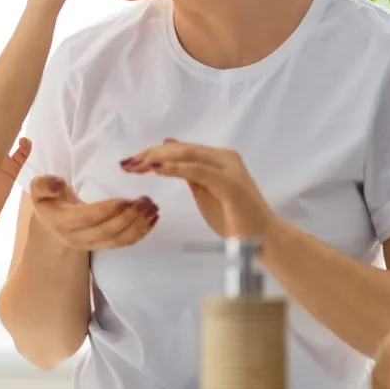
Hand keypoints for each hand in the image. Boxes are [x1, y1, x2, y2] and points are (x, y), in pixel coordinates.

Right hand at [28, 174, 157, 249]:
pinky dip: (140, 233)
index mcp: (62, 222)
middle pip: (107, 231)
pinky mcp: (103, 246)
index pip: (87, 218)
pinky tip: (152, 220)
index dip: (107, 211)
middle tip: (146, 201)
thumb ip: (45, 184)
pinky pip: (123, 243)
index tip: (127, 200)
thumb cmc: (50, 201)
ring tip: (153, 208)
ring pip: (118, 240)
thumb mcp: (40, 188)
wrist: (52, 223)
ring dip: (138, 226)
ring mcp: (91, 245)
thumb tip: (57, 183)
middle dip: (129, 217)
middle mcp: (77, 238)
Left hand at [121, 139, 275, 238]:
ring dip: (159, 159)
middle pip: (181, 150)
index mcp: (218, 157)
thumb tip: (167, 150)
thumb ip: (187, 171)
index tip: (132, 160)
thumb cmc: (232, 219)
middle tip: (127, 162)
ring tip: (137, 165)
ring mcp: (229, 168)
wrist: (261, 239)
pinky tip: (157, 170)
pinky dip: (176, 168)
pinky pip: (198, 171)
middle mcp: (224, 157)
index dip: (154, 152)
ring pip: (188, 156)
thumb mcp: (203, 191)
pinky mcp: (231, 184)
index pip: (181, 150)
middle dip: (151, 154)